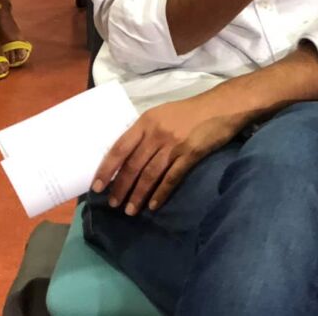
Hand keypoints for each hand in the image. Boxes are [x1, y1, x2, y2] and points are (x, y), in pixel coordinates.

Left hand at [92, 91, 246, 213]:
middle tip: (113, 204)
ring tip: (130, 210)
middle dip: (121, 187)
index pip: (120, 148)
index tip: (97, 186)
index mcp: (146, 121)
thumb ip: (144, 132)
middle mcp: (157, 133)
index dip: (107, 169)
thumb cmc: (188, 111)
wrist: (221, 106)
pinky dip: (161, 193)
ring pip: (150, 175)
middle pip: (133, 165)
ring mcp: (174, 144)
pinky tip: (153, 205)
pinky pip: (172, 178)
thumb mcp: (161, 114)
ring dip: (138, 195)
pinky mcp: (190, 154)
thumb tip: (126, 156)